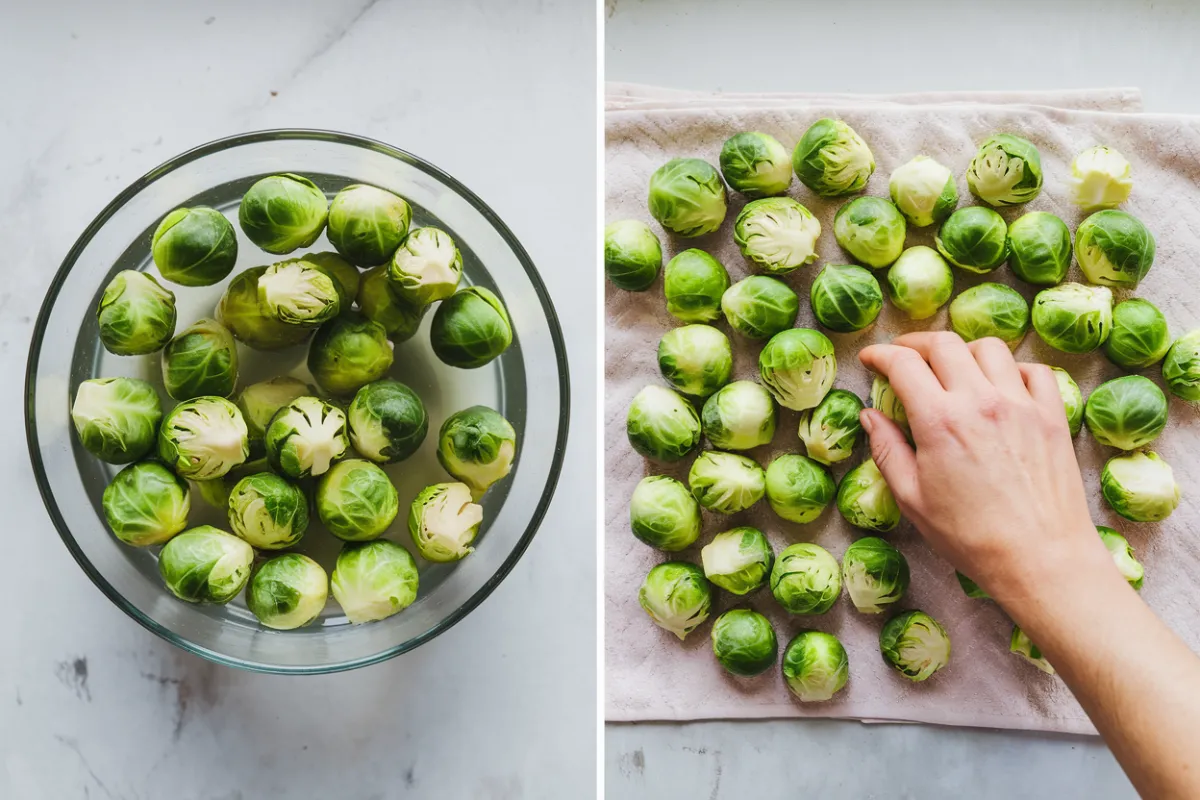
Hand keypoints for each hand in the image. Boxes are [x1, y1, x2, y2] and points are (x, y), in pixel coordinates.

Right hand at [857, 332, 1114, 604]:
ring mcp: (1021, 404)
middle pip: (944, 344)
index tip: (870, 359)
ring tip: (952, 368)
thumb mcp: (912, 499)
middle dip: (916, 343)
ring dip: (963, 351)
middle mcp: (981, 400)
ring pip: (989, 349)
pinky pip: (1033, 370)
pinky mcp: (1052, 415)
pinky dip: (1012, 368)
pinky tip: (1000, 386)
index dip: (880, 354)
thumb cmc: (970, 537)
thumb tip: (870, 416)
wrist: (1040, 558)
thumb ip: (887, 450)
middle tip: (903, 356)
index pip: (903, 364)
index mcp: (939, 420)